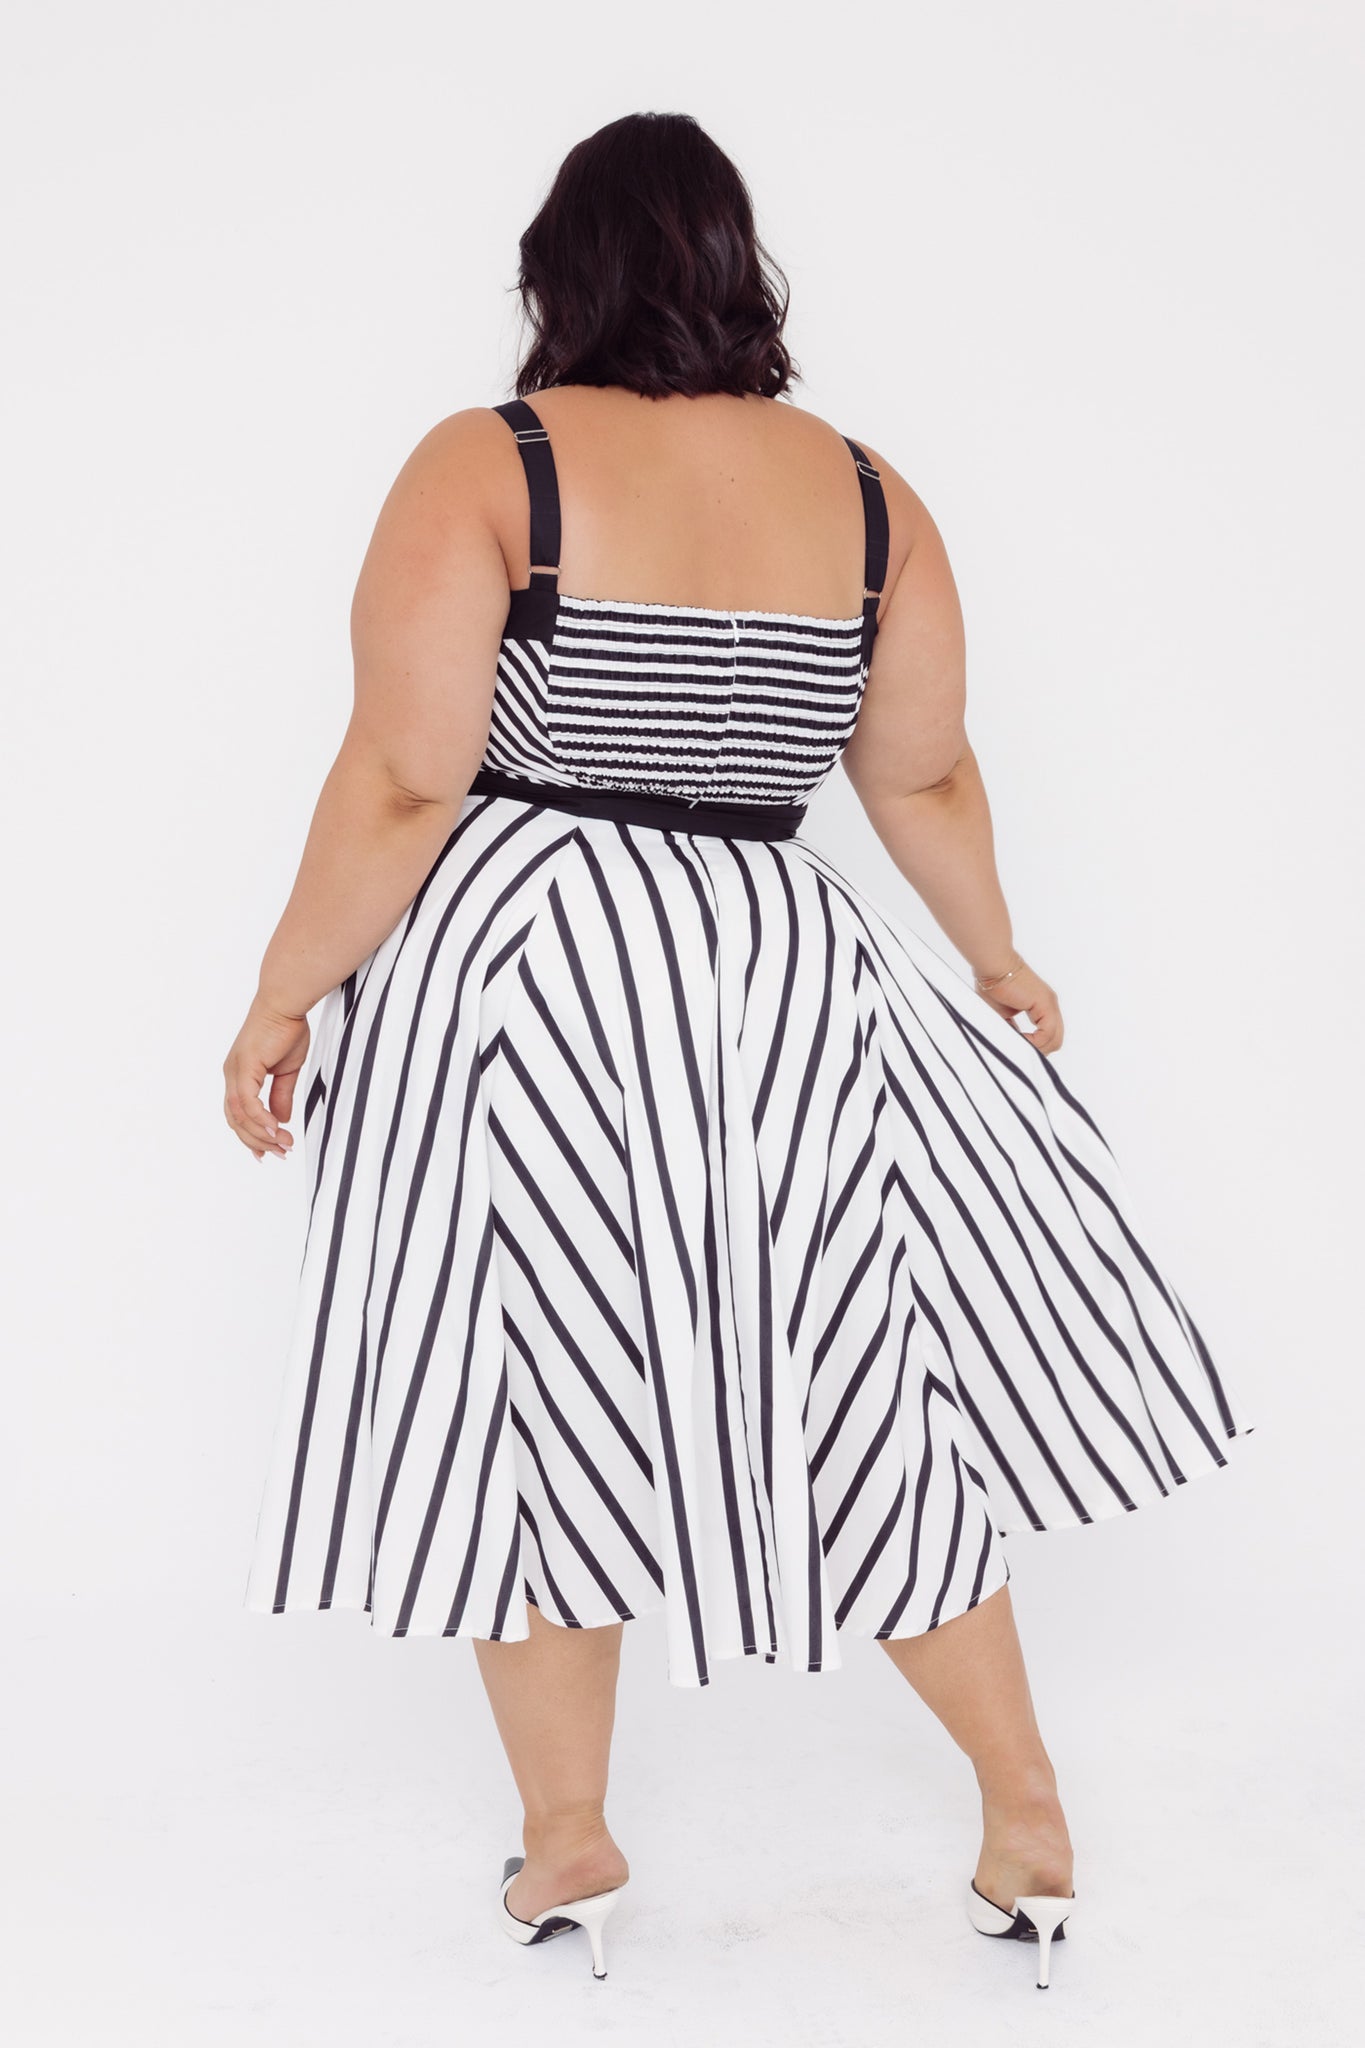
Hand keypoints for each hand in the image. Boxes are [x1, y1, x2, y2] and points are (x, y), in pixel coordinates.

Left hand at [222, 994, 309, 1160]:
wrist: (286, 1003)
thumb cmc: (286, 1029)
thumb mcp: (287, 1070)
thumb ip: (282, 1095)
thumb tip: (281, 1119)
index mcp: (240, 1076)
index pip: (239, 1115)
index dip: (253, 1136)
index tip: (271, 1150)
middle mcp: (232, 1076)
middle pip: (236, 1122)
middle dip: (258, 1142)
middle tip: (281, 1153)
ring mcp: (234, 1073)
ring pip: (240, 1117)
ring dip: (263, 1135)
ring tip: (284, 1144)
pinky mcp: (244, 1068)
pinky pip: (248, 1103)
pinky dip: (261, 1119)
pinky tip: (276, 1130)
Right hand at [973, 959, 1063, 1054]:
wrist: (993, 966)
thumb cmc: (992, 985)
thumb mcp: (1003, 1015)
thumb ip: (1012, 1029)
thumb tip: (1013, 1047)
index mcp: (1042, 1006)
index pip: (1048, 1035)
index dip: (1035, 1046)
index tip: (1018, 1049)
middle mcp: (1050, 1005)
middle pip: (1055, 1041)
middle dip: (1037, 1051)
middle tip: (1018, 1051)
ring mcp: (1050, 1004)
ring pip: (1054, 1040)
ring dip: (1034, 1048)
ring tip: (1016, 1045)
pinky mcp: (1046, 1004)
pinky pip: (1047, 1034)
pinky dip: (1033, 1042)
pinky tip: (1018, 1039)